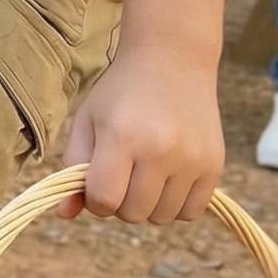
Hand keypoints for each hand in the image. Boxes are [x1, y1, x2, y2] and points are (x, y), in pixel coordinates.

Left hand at [57, 49, 224, 224]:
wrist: (172, 60)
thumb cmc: (121, 93)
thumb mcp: (87, 121)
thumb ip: (72, 168)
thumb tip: (64, 214)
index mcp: (122, 138)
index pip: (104, 200)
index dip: (95, 199)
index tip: (97, 181)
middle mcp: (160, 151)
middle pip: (132, 214)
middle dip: (120, 201)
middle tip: (123, 172)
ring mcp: (191, 159)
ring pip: (161, 218)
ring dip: (148, 204)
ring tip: (145, 172)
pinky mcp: (214, 165)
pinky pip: (190, 212)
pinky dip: (175, 204)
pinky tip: (168, 178)